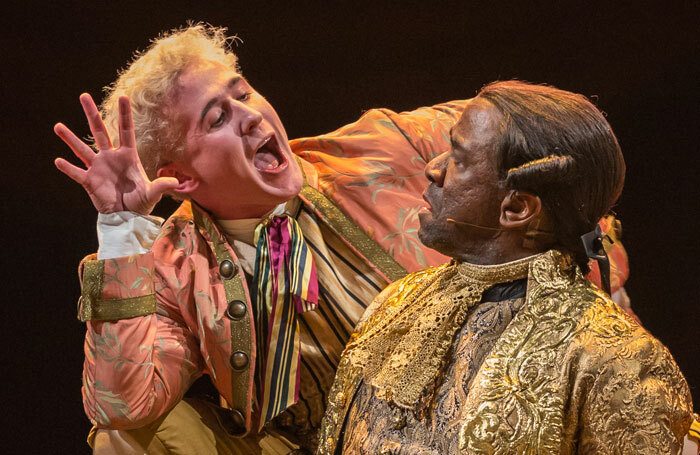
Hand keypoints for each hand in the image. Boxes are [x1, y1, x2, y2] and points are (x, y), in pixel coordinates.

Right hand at [54, 93, 179, 214]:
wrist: (127, 216)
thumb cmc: (141, 202)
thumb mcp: (153, 194)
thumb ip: (161, 185)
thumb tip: (175, 182)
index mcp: (128, 155)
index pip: (126, 130)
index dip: (124, 114)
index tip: (123, 96)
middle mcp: (111, 157)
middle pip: (100, 131)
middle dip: (92, 114)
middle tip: (84, 96)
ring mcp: (98, 167)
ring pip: (82, 150)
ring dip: (70, 138)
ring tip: (57, 126)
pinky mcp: (89, 181)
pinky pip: (77, 173)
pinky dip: (68, 168)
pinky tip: (58, 161)